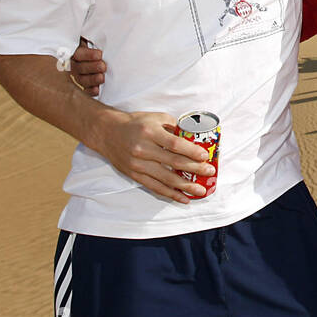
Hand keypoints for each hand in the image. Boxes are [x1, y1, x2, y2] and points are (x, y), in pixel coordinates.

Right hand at [69, 39, 105, 95]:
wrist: (96, 52)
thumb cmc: (94, 42)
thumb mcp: (91, 36)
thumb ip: (93, 36)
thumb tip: (104, 22)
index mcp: (73, 50)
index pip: (78, 53)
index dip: (88, 55)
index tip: (100, 54)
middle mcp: (72, 63)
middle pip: (79, 67)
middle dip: (92, 67)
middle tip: (103, 66)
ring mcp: (76, 75)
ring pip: (81, 79)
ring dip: (91, 80)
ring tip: (102, 78)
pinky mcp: (82, 83)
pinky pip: (84, 89)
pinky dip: (90, 91)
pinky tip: (97, 91)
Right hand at [87, 110, 215, 203]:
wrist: (107, 132)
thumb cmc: (135, 123)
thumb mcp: (155, 118)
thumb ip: (174, 127)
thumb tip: (194, 137)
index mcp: (150, 132)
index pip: (175, 145)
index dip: (191, 152)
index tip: (205, 156)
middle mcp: (143, 149)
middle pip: (173, 163)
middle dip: (194, 169)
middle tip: (209, 173)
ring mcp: (138, 165)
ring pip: (166, 179)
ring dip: (185, 186)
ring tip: (201, 191)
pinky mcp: (134, 175)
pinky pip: (155, 187)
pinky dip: (170, 194)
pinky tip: (183, 198)